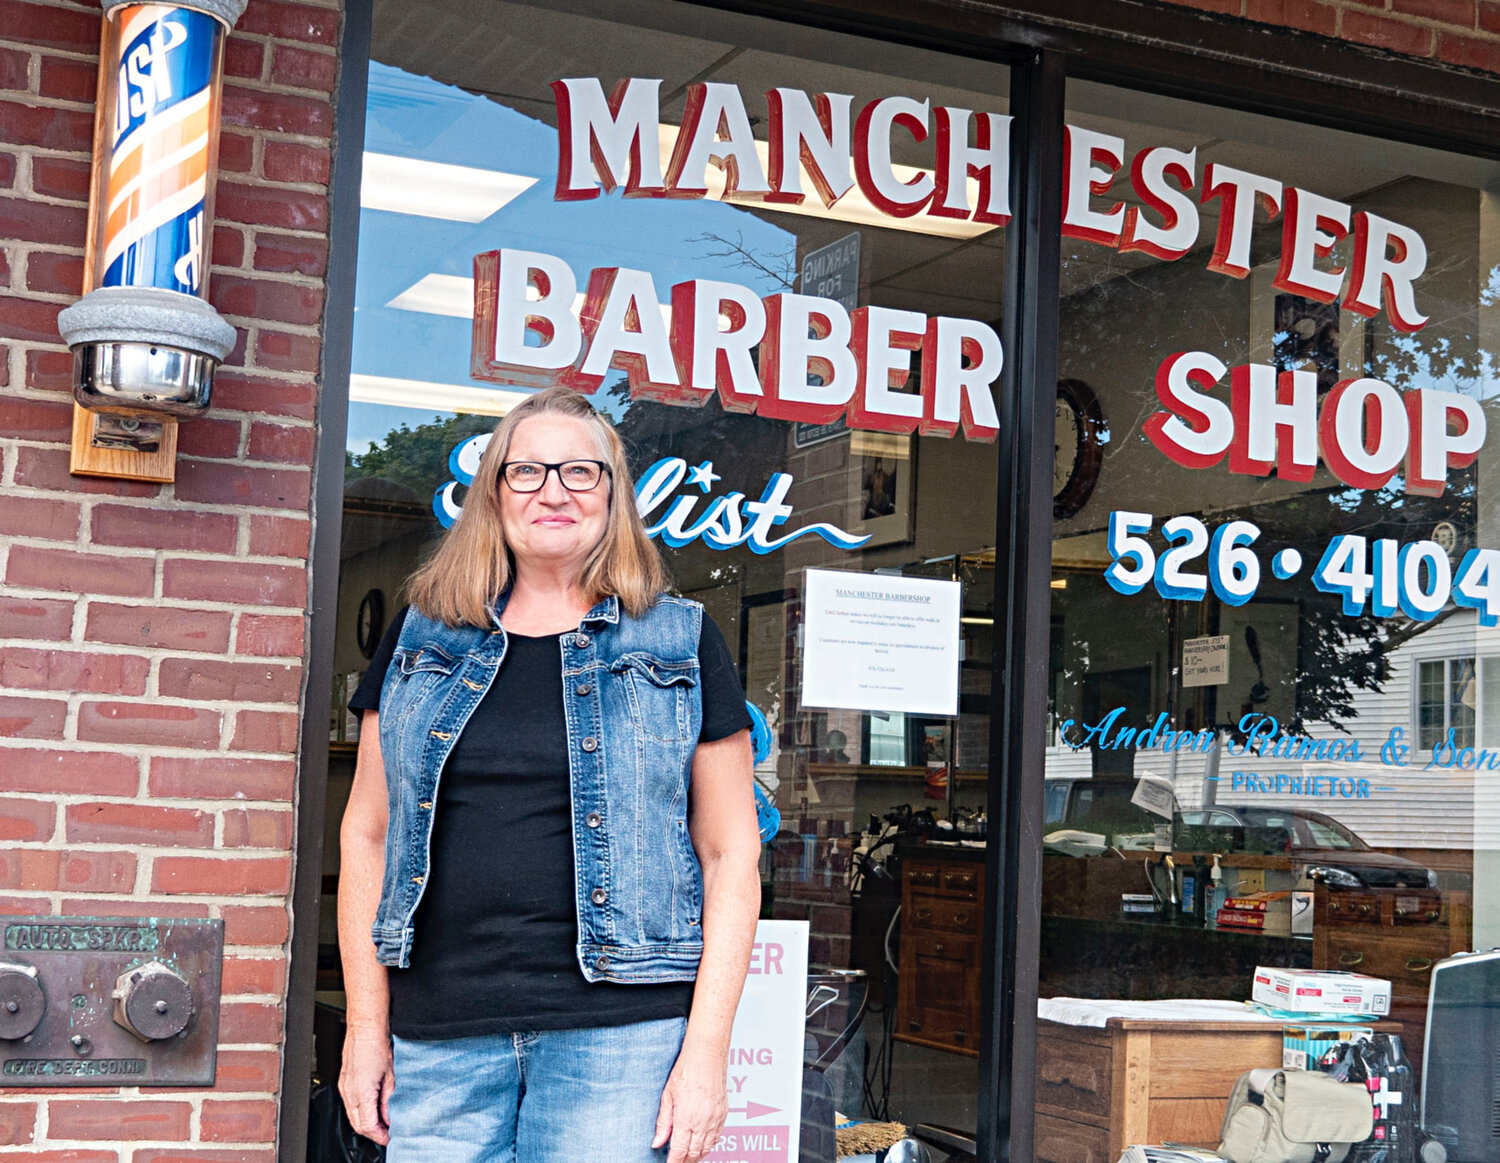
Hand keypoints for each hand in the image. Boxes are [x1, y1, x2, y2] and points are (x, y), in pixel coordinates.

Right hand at [339, 1024, 394, 1145]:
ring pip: (352, 1116)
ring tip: (382, 1122)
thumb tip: (390, 1117)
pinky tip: (372, 1109)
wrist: (365, 1029)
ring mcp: (344, 1088)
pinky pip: (350, 1105)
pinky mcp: (343, 1083)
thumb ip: (389, 1101)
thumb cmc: (378, 1046)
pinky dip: (360, 1112)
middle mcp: (349, 1093)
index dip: (379, 1135)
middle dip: (373, 1133)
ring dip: (366, 1123)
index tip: (389, 1137)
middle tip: (387, 1133)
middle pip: (358, 1125)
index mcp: (361, 1093)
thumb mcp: (391, 1077)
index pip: (368, 1125)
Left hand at [652, 1041, 727, 1162]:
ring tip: (688, 1157)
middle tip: (677, 1161)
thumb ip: (663, 1123)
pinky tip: (702, 1144)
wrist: (707, 1054)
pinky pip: (717, 1137)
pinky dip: (709, 1145)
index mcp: (686, 1118)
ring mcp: (715, 1118)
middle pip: (694, 1153)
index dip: (674, 1161)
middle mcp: (703, 1122)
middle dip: (685, 1161)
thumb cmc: (686, 1069)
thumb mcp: (667, 1096)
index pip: (679, 1151)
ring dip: (697, 1155)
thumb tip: (657, 1142)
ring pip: (707, 1147)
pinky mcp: (723, 1113)